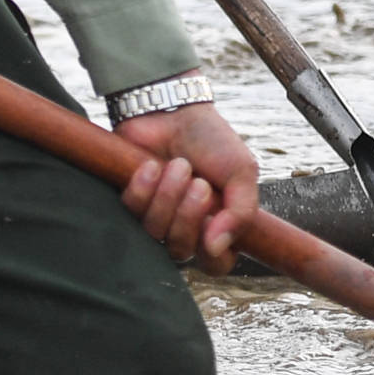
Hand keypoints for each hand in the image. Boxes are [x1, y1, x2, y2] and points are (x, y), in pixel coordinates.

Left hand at [117, 101, 260, 272]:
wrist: (177, 109)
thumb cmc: (212, 141)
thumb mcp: (242, 171)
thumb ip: (242, 212)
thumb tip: (217, 247)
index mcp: (217, 226)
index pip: (215, 264)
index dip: (214, 251)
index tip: (215, 219)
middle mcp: (185, 227)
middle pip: (181, 250)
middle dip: (188, 216)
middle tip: (198, 183)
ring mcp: (156, 216)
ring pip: (155, 232)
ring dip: (167, 197)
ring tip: (178, 165)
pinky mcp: (131, 201)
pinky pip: (131, 212)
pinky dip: (143, 188)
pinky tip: (150, 166)